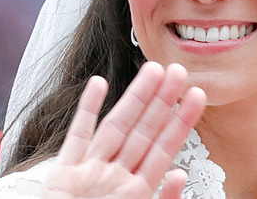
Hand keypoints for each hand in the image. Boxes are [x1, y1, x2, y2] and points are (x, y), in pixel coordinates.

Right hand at [42, 62, 205, 198]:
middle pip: (142, 132)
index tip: (195, 94)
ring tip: (152, 71)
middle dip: (162, 101)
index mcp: (133, 191)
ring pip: (116, 128)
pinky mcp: (61, 174)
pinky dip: (86, 111)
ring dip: (134, 98)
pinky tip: (98, 85)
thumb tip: (179, 176)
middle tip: (178, 70)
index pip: (162, 148)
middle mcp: (112, 176)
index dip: (180, 120)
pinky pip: (76, 137)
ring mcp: (88, 172)